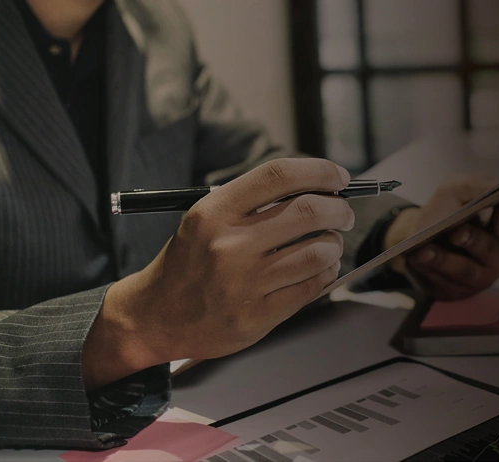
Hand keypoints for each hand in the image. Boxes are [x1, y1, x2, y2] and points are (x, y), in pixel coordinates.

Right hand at [83, 158, 354, 388]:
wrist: (156, 316)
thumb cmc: (186, 263)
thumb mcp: (205, 219)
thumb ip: (253, 204)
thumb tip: (314, 189)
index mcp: (214, 212)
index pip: (279, 176)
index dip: (320, 171)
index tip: (338, 177)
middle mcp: (230, 245)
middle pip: (309, 212)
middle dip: (339, 209)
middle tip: (342, 213)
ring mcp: (245, 283)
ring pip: (318, 252)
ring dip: (334, 244)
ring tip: (329, 243)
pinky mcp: (258, 316)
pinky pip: (312, 286)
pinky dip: (327, 271)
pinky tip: (320, 267)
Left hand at [384, 176, 498, 300]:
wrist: (418, 235)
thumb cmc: (446, 212)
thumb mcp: (457, 191)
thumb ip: (476, 186)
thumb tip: (495, 186)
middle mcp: (497, 260)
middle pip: (490, 253)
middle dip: (473, 241)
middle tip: (456, 232)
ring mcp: (477, 280)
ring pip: (464, 272)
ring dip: (443, 261)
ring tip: (424, 251)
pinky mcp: (454, 291)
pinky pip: (443, 284)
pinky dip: (428, 271)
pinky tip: (415, 260)